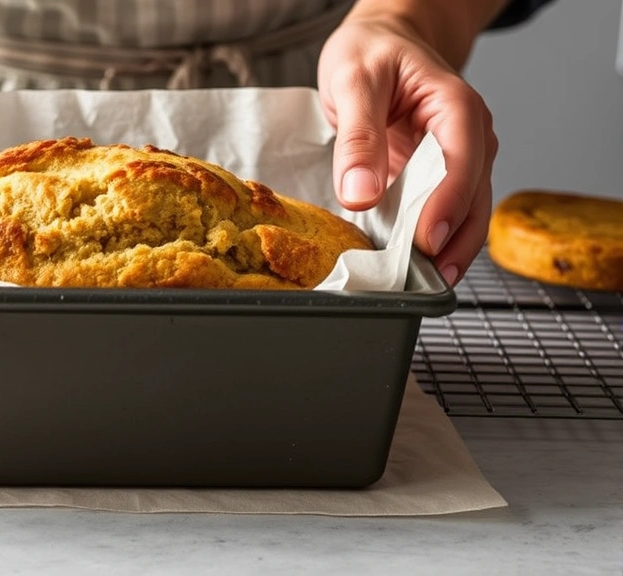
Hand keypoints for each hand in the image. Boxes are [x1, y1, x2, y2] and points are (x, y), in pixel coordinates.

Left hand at [318, 14, 496, 285]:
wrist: (381, 42)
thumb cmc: (372, 53)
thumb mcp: (354, 82)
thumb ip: (358, 137)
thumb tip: (359, 193)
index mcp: (455, 106)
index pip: (463, 160)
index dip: (448, 204)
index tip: (427, 240)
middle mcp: (468, 137)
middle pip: (475, 197)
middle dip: (454, 241)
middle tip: (425, 279)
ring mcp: (458, 160)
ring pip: (466, 213)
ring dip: (447, 249)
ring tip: (421, 283)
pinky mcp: (439, 178)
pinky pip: (442, 214)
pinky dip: (429, 240)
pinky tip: (411, 264)